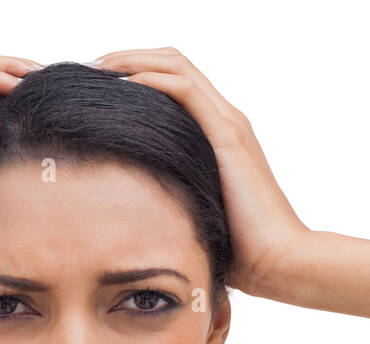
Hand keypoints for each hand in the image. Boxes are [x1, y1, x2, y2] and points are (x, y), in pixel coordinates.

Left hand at [88, 47, 308, 299]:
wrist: (278, 261)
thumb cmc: (239, 250)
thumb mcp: (195, 215)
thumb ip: (172, 200)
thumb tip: (132, 215)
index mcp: (219, 133)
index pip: (176, 81)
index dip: (137, 71)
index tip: (97, 84)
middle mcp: (226, 119)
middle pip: (173, 63)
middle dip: (128, 57)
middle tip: (90, 67)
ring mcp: (228, 124)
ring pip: (177, 66)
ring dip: (133, 60)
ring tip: (98, 67)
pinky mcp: (228, 138)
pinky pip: (186, 91)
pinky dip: (153, 80)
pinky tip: (124, 84)